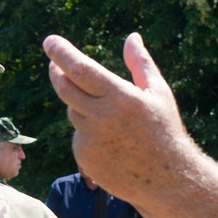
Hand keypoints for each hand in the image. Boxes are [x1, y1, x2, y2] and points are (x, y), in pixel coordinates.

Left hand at [43, 33, 190, 211]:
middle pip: (65, 88)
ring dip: (81, 106)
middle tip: (55, 64)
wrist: (167, 180)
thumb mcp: (159, 93)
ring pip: (73, 112)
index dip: (61, 53)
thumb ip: (141, 64)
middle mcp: (101, 117)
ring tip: (109, 117)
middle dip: (57, 72)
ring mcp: (90, 139)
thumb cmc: (165, 131)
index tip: (50, 41)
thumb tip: (132, 37)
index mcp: (120, 97)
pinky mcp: (84, 157)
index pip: (80, 69)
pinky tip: (111, 142)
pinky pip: (79, 136)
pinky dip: (88, 132)